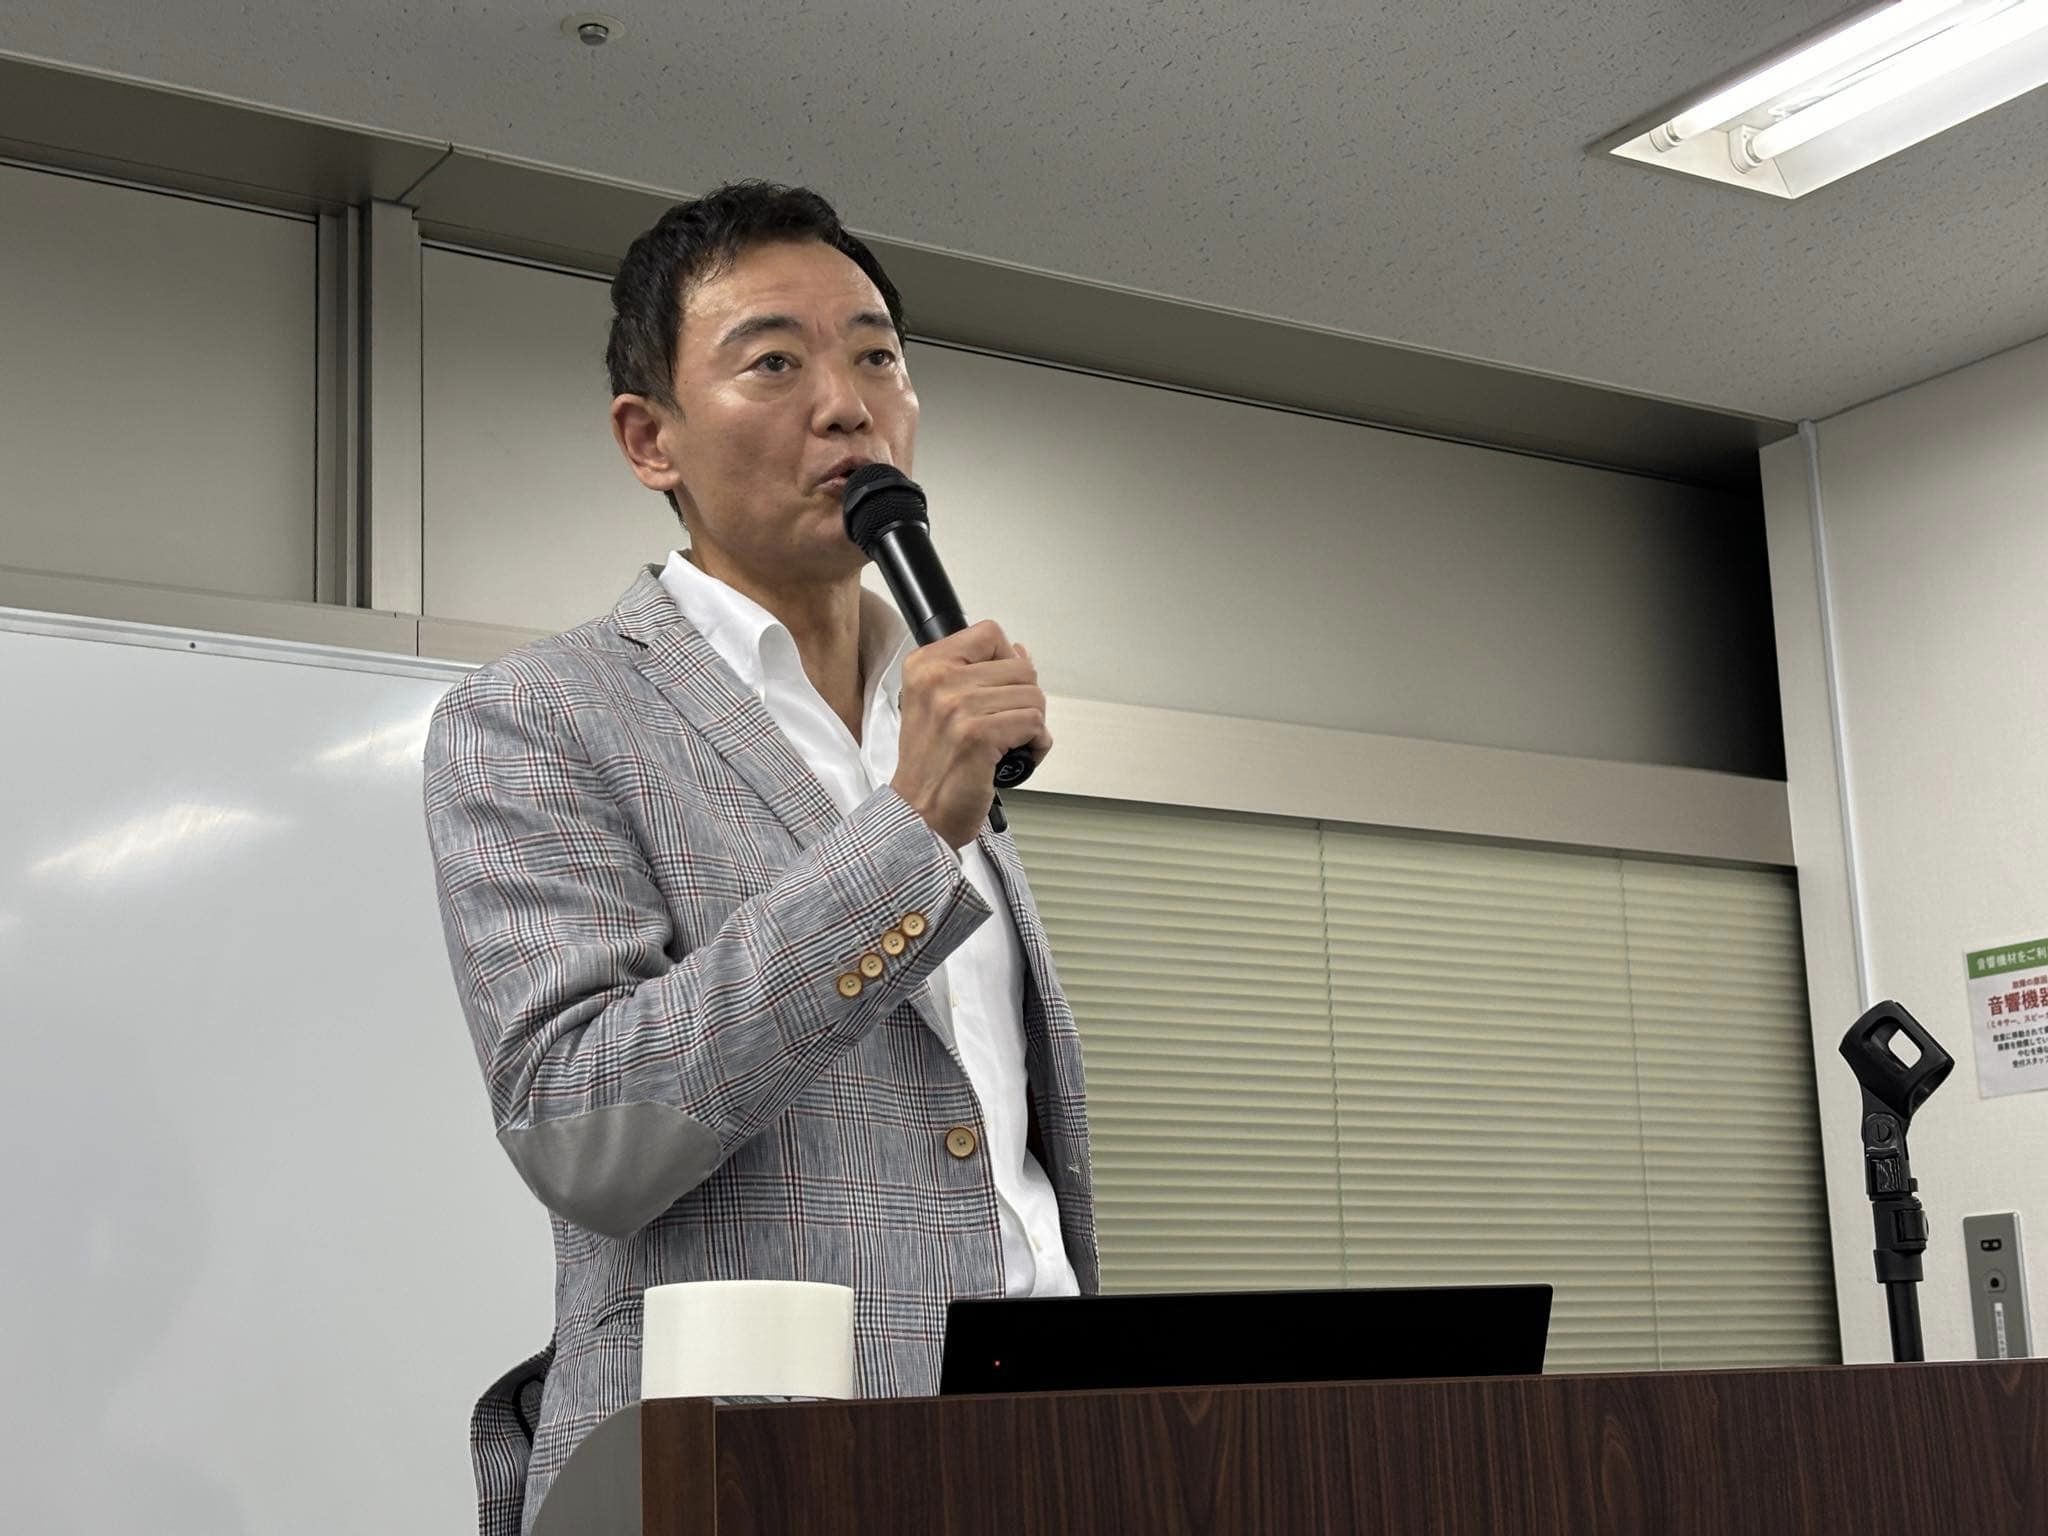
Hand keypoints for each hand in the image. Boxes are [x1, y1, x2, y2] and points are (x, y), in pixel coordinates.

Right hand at [891, 621, 1051, 847]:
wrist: (919, 811)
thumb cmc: (932, 764)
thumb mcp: (939, 704)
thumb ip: (977, 673)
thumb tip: (1019, 652)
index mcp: (925, 665)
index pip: (989, 634)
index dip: (1006, 661)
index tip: (997, 690)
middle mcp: (937, 679)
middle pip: (1020, 667)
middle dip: (1024, 699)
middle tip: (1004, 726)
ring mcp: (957, 706)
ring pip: (1033, 696)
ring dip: (1032, 725)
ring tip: (1008, 744)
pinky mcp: (978, 735)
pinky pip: (1034, 724)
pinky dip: (1036, 745)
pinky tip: (1014, 758)